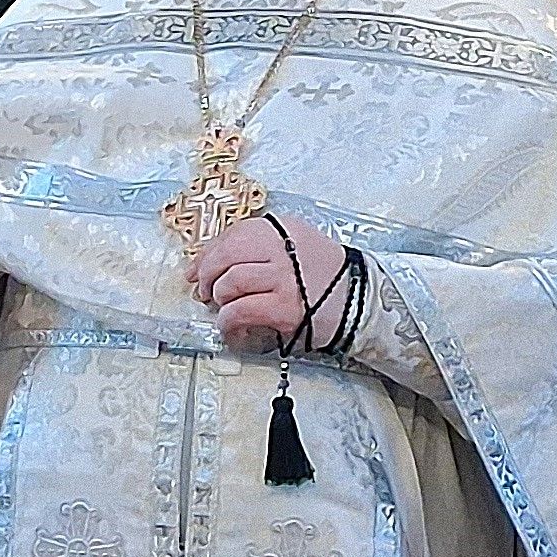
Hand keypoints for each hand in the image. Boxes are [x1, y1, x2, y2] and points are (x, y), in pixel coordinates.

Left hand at [189, 213, 343, 348]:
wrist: (360, 301)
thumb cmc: (326, 277)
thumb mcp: (296, 246)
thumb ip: (259, 248)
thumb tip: (210, 263)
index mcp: (284, 229)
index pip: (234, 234)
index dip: (208, 253)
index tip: (196, 270)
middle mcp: (283, 248)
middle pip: (226, 255)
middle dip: (208, 275)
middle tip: (205, 291)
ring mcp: (284, 278)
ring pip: (230, 282)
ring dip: (219, 298)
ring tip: (223, 307)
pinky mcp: (285, 308)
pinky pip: (240, 311)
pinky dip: (228, 321)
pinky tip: (231, 327)